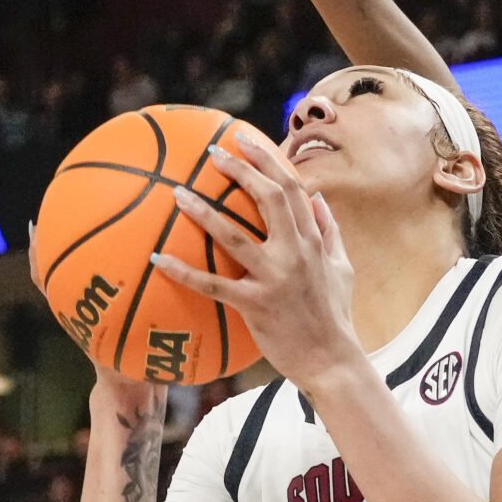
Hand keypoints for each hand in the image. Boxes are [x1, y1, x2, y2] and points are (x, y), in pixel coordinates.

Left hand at [156, 134, 365, 391]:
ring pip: (233, 235)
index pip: (292, 188)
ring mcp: (275, 278)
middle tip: (211, 151)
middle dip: (239, 169)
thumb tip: (319, 200)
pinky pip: (213, 284)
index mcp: (312, 241)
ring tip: (177, 193)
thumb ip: (330, 233)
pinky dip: (184, 271)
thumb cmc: (335, 318)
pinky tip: (157, 259)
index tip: (244, 140)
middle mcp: (295, 253)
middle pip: (267, 197)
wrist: (334, 362)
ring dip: (203, 211)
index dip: (267, 160)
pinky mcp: (255, 305)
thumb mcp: (343, 270)